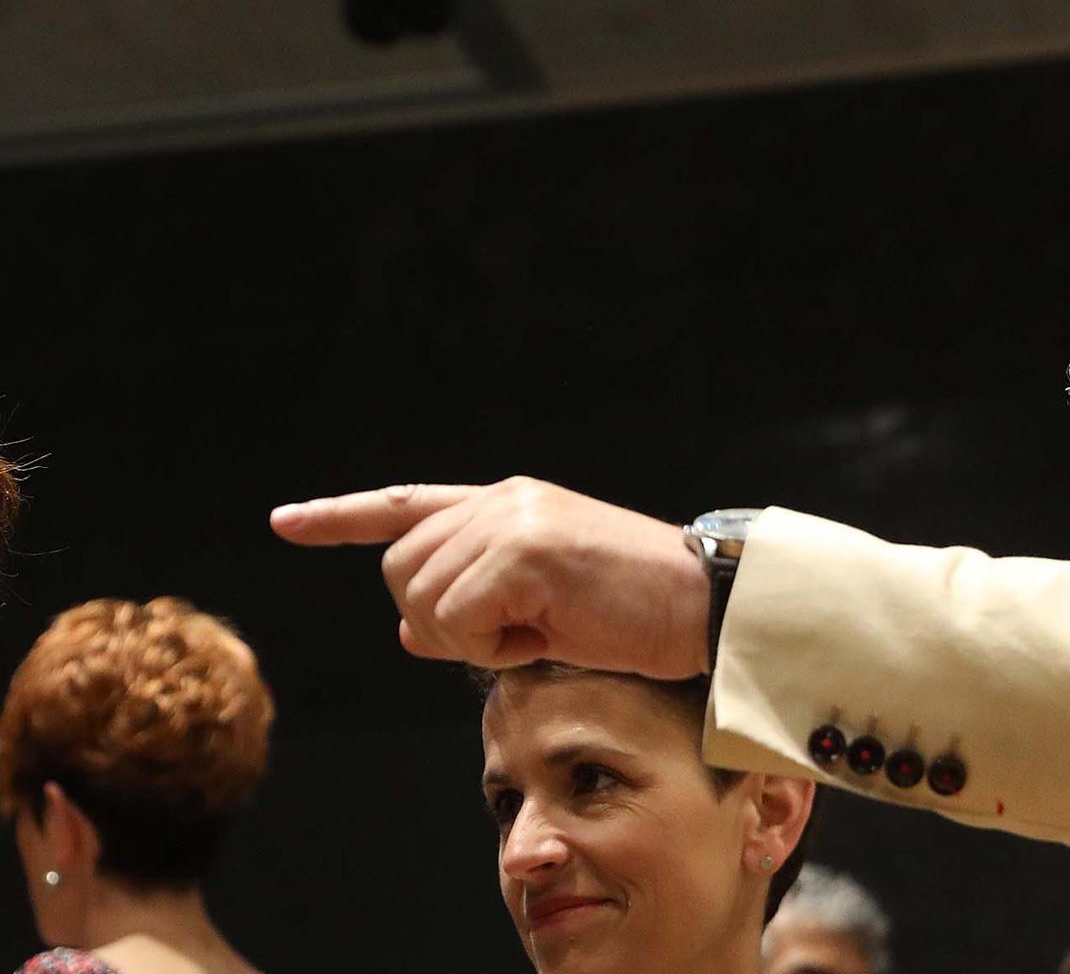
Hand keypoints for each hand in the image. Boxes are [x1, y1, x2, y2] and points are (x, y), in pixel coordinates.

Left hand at [269, 477, 711, 676]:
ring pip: (421, 599)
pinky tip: (544, 636)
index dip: (340, 517)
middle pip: (399, 571)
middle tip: (512, 637)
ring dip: (467, 639)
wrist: (707, 607)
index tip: (285, 522)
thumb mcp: (546, 607)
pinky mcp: (523, 553)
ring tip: (538, 633)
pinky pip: (456, 620)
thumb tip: (410, 632)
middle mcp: (502, 500)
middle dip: (436, 621)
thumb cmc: (639, 613)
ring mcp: (511, 521)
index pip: (406, 504)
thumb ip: (474, 606)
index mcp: (509, 503)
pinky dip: (490, 647)